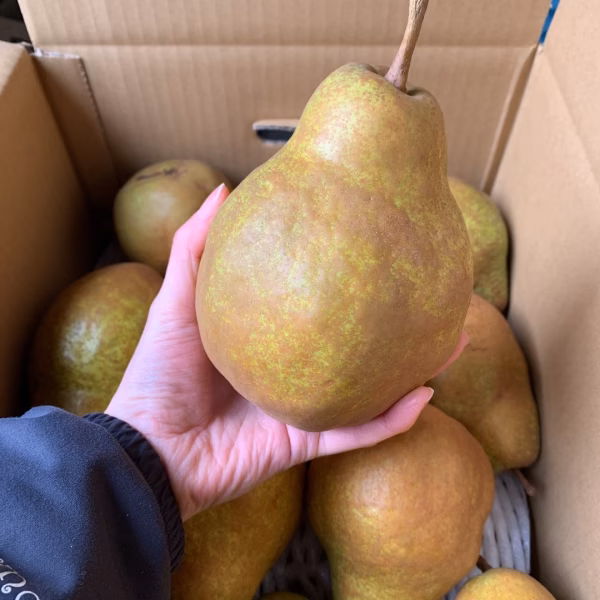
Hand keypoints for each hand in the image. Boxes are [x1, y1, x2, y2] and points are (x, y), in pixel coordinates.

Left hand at [106, 184, 466, 520]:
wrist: (150, 450)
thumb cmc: (158, 374)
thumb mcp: (177, 301)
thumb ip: (195, 246)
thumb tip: (224, 189)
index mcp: (266, 337)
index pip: (317, 303)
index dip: (348, 279)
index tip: (378, 246)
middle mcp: (291, 369)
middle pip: (353, 344)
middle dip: (393, 322)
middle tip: (428, 289)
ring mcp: (303, 406)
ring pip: (369, 387)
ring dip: (411, 368)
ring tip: (451, 339)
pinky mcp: (305, 442)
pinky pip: (358, 432)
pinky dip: (393, 419)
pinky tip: (425, 393)